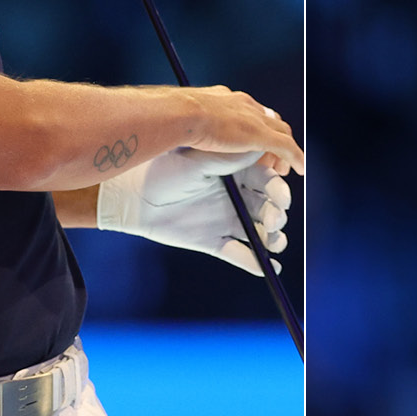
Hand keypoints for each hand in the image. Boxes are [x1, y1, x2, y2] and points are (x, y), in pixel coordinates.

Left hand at [96, 148, 290, 275]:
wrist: (134, 197)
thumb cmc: (165, 171)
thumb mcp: (199, 161)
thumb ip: (231, 157)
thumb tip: (262, 147)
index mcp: (237, 172)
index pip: (269, 180)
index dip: (280, 189)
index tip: (282, 197)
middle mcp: (237, 196)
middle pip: (269, 207)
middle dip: (277, 214)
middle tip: (273, 220)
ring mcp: (228, 220)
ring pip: (260, 232)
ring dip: (273, 238)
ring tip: (273, 241)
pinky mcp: (215, 242)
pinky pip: (241, 255)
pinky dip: (257, 263)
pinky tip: (269, 268)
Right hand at [183, 86, 304, 175]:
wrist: (181, 113)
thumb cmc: (173, 115)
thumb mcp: (183, 118)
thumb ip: (189, 124)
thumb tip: (177, 134)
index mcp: (226, 100)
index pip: (249, 112)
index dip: (255, 127)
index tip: (250, 142)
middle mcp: (244, 105)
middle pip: (269, 120)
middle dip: (273, 137)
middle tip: (271, 158)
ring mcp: (254, 119)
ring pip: (281, 133)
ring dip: (285, 150)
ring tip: (284, 167)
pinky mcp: (260, 135)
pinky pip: (286, 147)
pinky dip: (295, 157)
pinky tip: (300, 170)